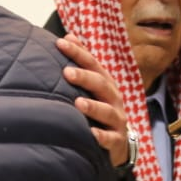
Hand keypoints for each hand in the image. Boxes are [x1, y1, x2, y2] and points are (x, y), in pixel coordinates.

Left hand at [58, 35, 129, 167]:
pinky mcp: (117, 141)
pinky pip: (110, 139)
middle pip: (102, 85)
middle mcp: (114, 99)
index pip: (93, 64)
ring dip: (93, 107)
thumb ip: (83, 63)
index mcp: (107, 84)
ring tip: (78, 103)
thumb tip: (68, 36)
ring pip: (107, 112)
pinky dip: (102, 136)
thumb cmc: (101, 109)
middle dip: (85, 78)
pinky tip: (91, 134)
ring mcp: (117, 120)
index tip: (61, 43)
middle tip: (67, 72)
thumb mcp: (94, 86)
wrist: (120, 143)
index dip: (79, 53)